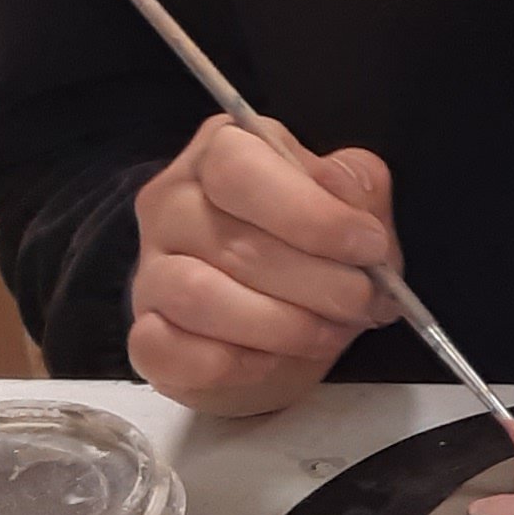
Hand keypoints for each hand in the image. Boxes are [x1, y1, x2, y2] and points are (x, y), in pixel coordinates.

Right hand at [130, 114, 396, 417]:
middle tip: (362, 301)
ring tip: (329, 332)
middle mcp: (172, 203)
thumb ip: (357, 188)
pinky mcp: (144, 336)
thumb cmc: (321, 253)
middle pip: (230, 240)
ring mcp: (150, 270)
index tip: (369, 246)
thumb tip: (348, 197)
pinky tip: (272, 359)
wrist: (287, 329)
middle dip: (317, 281)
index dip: (311, 212)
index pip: (240, 167)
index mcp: (221, 151)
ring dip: (281, 324)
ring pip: (198, 296)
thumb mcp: (356, 207)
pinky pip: (170, 350)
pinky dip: (234, 362)